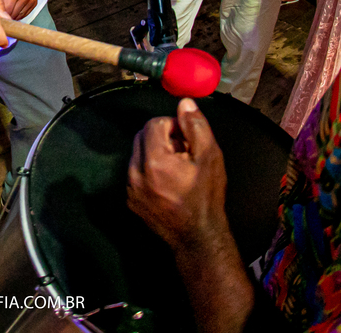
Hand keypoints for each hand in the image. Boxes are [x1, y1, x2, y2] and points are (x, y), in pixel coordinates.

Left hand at [0, 0, 38, 19]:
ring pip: (19, 16)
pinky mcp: (34, 1)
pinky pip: (26, 13)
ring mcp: (30, 0)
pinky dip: (18, 14)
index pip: (5, 10)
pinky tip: (11, 11)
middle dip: (3, 16)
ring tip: (3, 13)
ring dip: (11, 16)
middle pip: (12, 15)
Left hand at [128, 99, 229, 251]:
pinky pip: (135, 173)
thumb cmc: (206, 198)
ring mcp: (130, 188)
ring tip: (177, 169)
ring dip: (155, 153)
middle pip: (142, 136)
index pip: (154, 124)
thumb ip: (196, 126)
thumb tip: (184, 103)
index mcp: (154, 161)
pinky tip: (168, 183)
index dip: (173, 126)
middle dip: (162, 137)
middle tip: (183, 152)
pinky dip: (148, 171)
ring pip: (138, 154)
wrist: (198, 237)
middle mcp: (136, 173)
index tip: (186, 140)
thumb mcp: (210, 157)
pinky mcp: (130, 200)